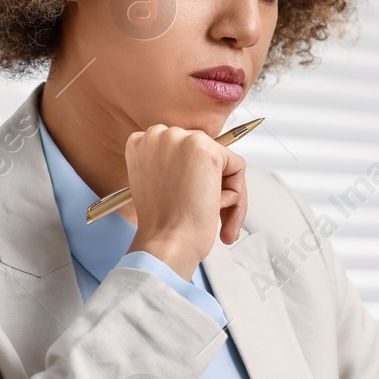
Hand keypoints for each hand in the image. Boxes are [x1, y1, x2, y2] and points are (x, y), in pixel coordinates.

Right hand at [123, 124, 247, 279]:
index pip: (181, 151)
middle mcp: (159, 135)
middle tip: (208, 213)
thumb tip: (198, 164)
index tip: (191, 200)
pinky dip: (236, 195)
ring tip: (212, 217)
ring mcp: (182, 139)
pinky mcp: (206, 149)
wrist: (166, 242)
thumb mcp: (156, 186)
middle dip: (210, 184)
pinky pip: (237, 167)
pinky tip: (215, 209)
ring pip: (221, 162)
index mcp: (142, 143)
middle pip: (203, 153)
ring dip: (223, 193)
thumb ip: (171, 167)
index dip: (191, 178)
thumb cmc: (161, 225)